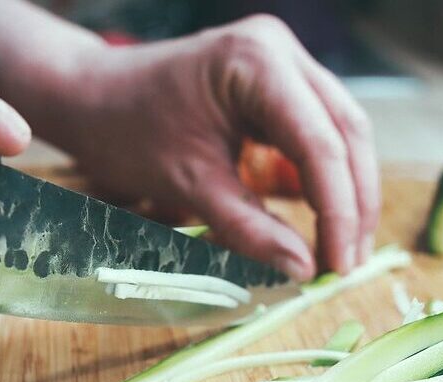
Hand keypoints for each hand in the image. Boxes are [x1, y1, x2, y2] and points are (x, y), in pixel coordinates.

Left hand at [51, 15, 379, 280]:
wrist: (89, 99)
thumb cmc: (126, 132)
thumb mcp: (189, 186)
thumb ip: (249, 229)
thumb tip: (303, 269)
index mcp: (256, 62)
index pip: (320, 143)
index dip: (338, 211)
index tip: (338, 266)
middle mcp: (280, 50)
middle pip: (346, 132)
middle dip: (353, 204)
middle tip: (348, 264)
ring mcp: (283, 63)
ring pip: (342, 132)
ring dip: (347, 193)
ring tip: (341, 250)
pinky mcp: (279, 84)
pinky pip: (319, 132)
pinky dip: (325, 178)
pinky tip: (325, 219)